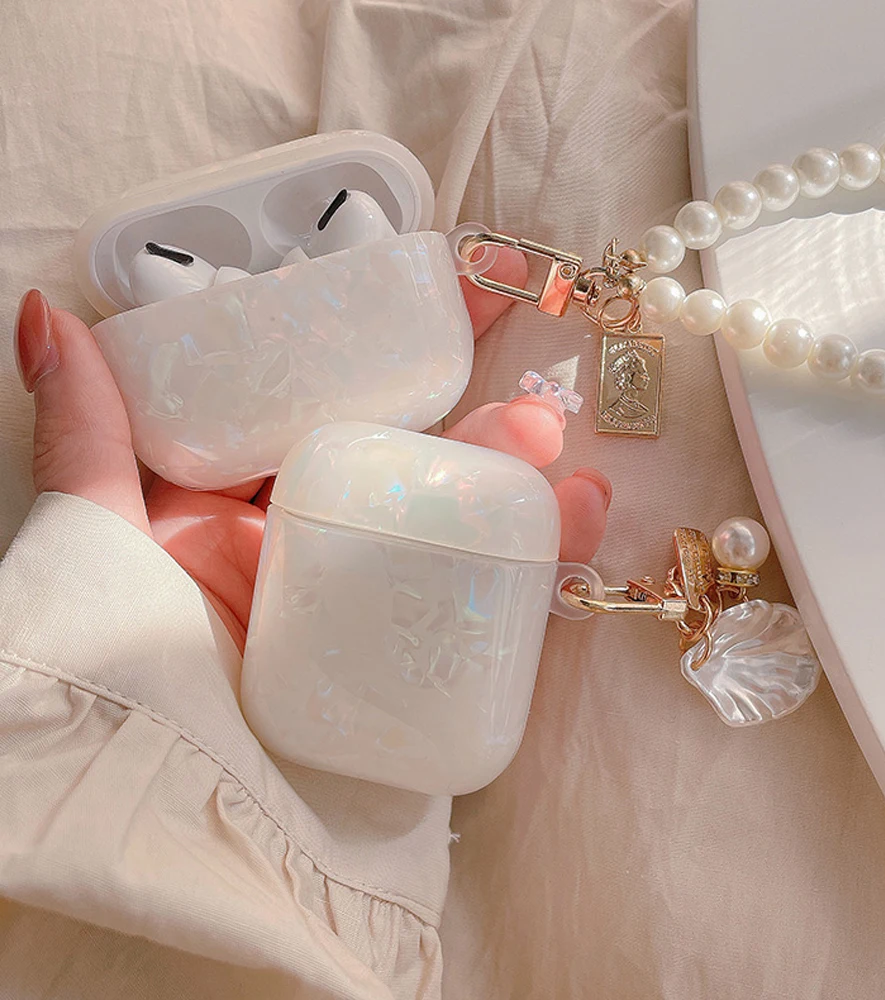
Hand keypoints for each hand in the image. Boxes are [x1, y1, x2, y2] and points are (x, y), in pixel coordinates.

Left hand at [14, 249, 610, 647]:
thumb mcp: (99, 538)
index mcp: (252, 510)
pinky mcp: (417, 668)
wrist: (166, 817)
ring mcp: (374, 610)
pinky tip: (584, 525)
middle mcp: (320, 554)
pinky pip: (489, 607)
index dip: (398, 353)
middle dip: (484, 432)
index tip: (454, 294)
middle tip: (531, 407)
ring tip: (571, 473)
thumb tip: (46, 311)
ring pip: (467, 532)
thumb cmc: (119, 670)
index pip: (337, 409)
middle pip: (420, 473)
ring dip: (528, 494)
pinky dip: (543, 566)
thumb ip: (91, 435)